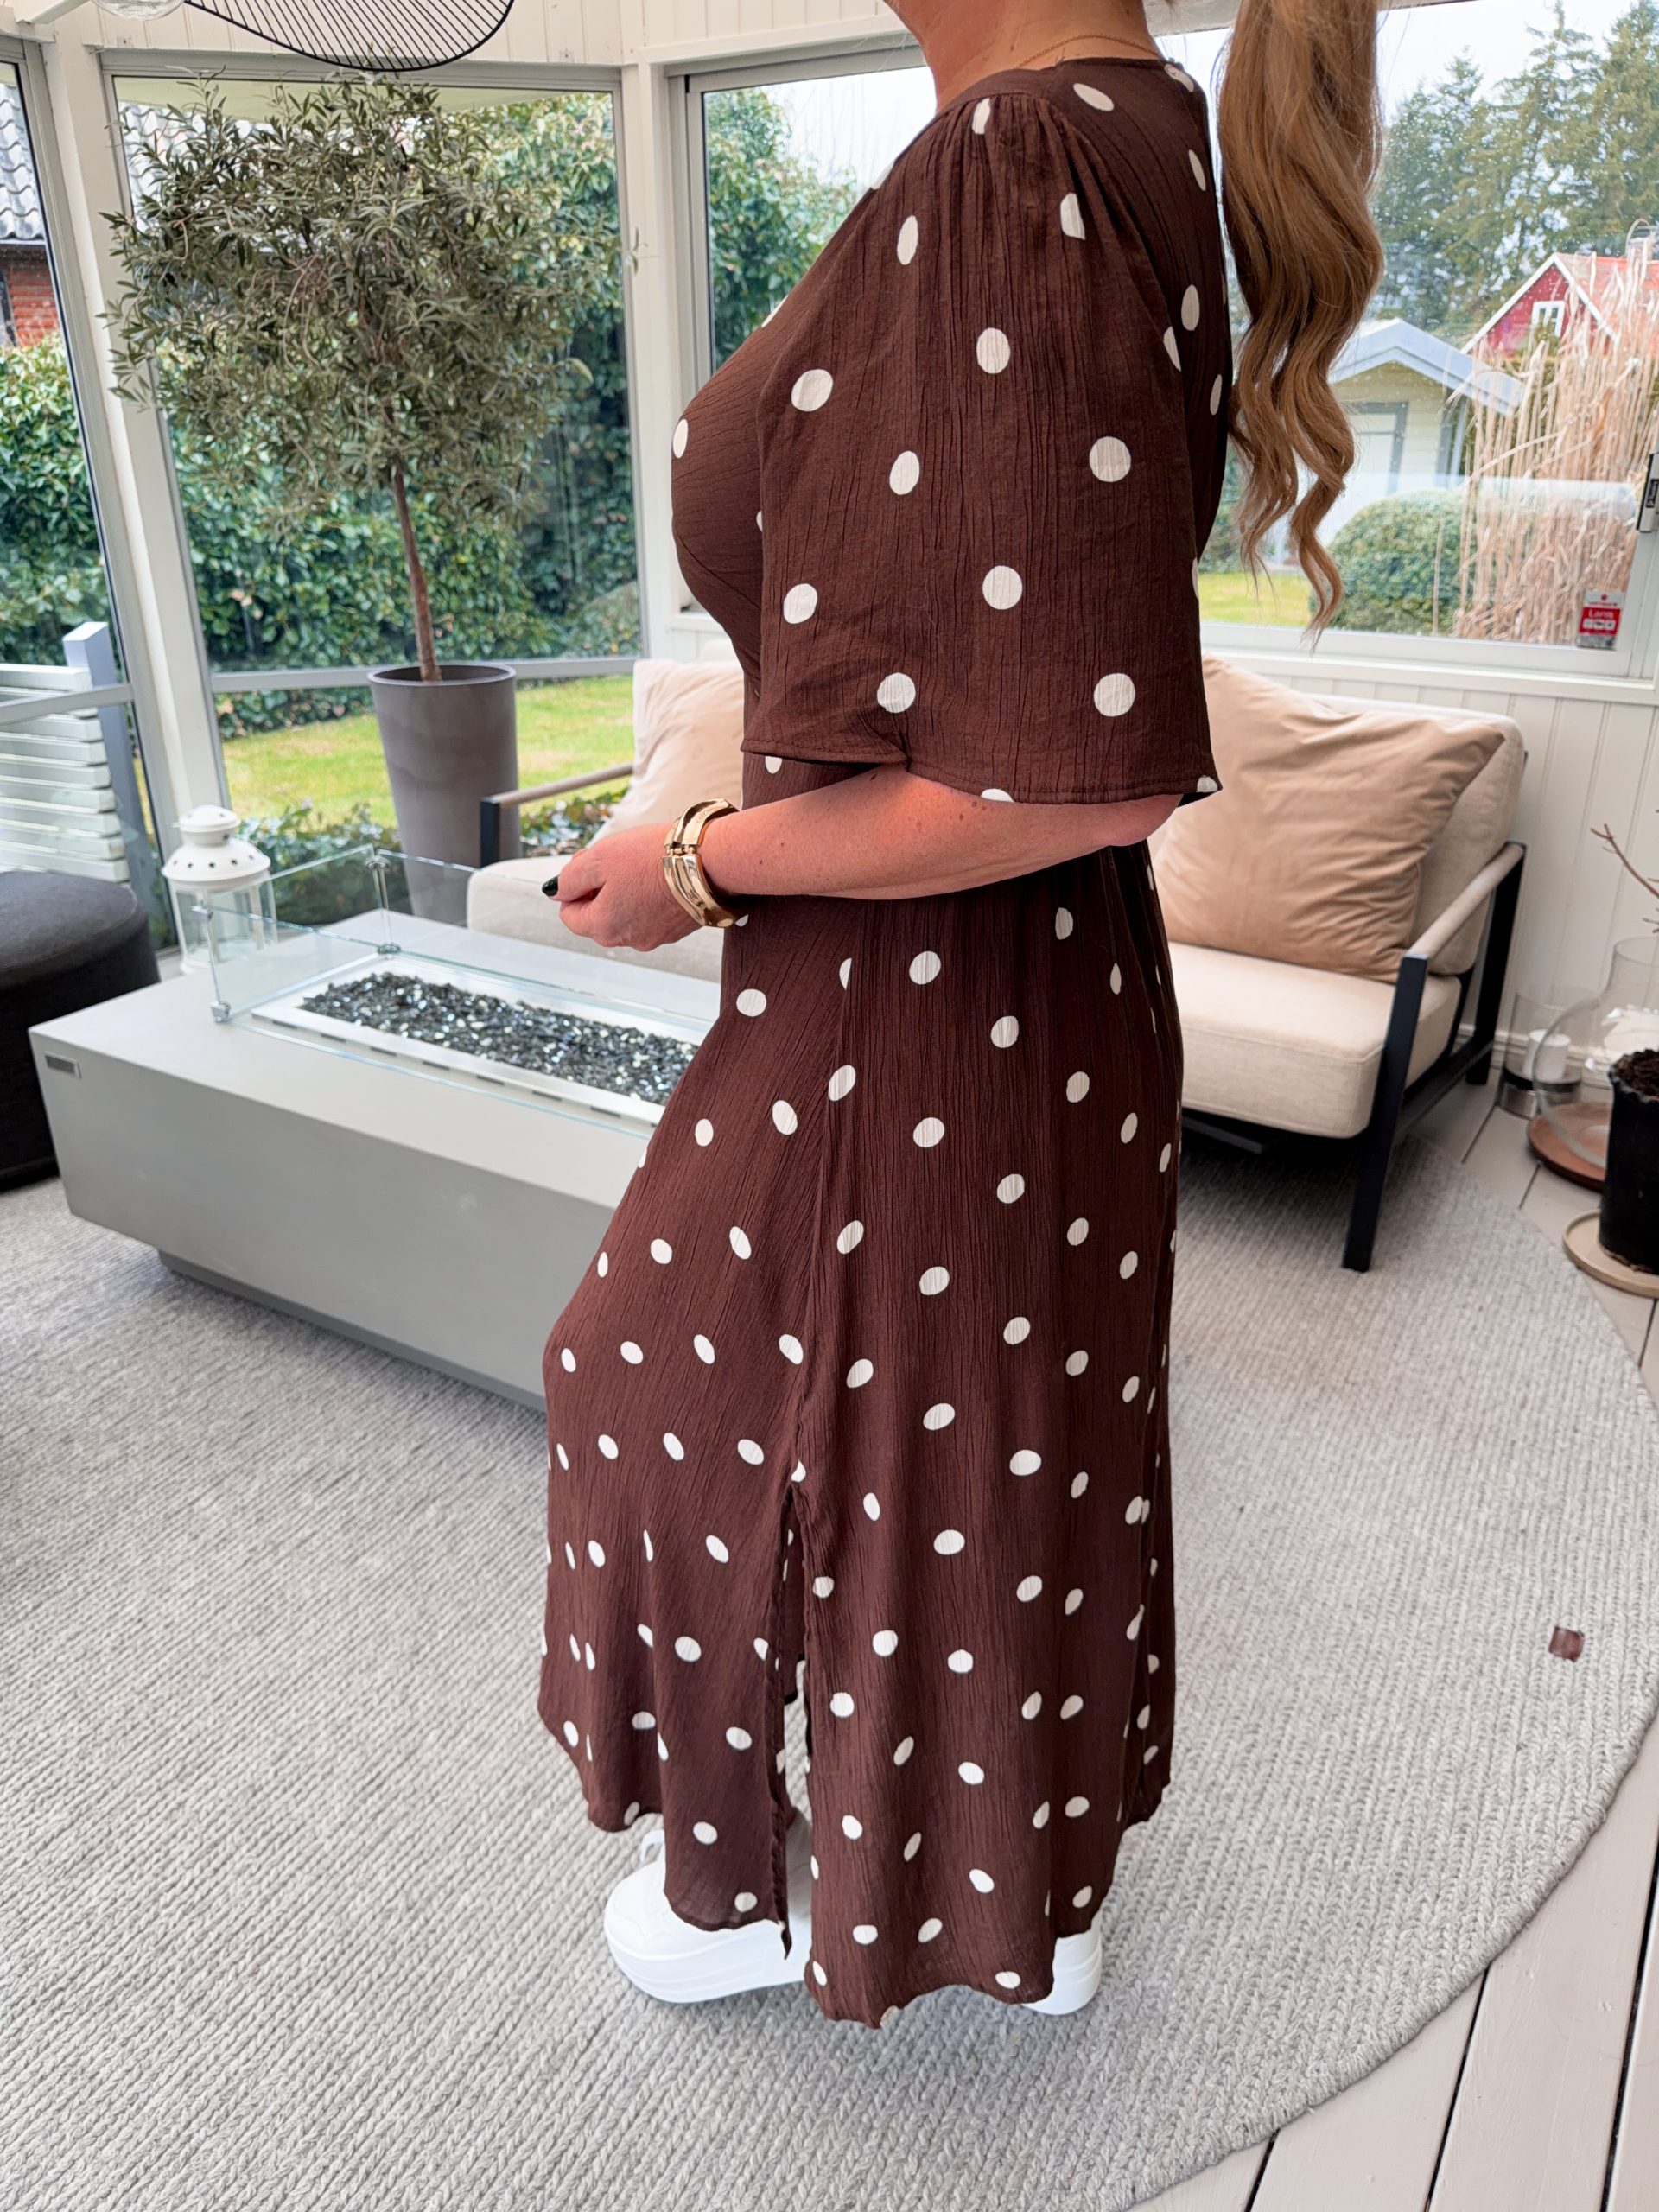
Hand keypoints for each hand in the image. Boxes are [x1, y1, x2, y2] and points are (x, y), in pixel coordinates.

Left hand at [551, 824, 699, 950]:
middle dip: (599, 889)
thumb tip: (556, 892)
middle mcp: (627, 940)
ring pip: (625, 914)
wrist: (708, 863)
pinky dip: (649, 897)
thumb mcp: (598, 858)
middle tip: (614, 860)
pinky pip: (651, 913)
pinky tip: (660, 876)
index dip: (574, 886)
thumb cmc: (654, 859)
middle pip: (598, 916)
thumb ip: (570, 878)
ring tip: (641, 866)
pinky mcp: (677, 929)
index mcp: (603, 927)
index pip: (569, 914)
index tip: (590, 863)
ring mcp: (655, 937)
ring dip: (625, 892)